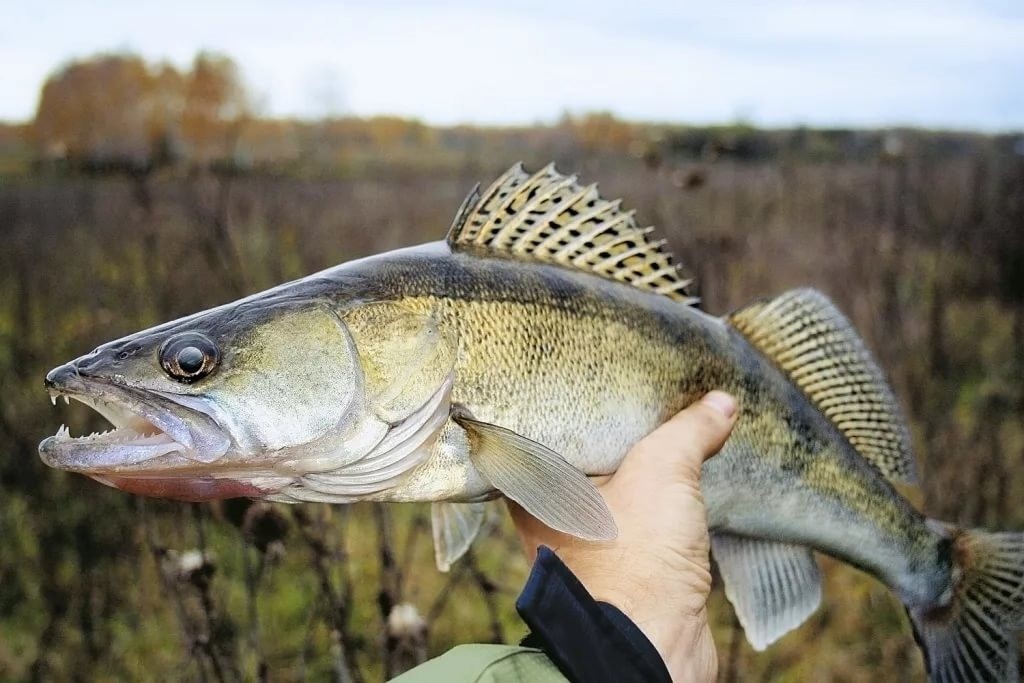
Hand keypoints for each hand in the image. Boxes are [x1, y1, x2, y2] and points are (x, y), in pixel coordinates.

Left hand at [508, 391, 737, 681]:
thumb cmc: (634, 561)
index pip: (548, 423)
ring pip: (618, 482)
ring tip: (679, 420)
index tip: (604, 370)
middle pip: (588, 450)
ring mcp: (588, 536)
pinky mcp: (624, 559)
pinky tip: (688, 470)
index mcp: (538, 484)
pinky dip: (663, 492)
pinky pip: (641, 511)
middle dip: (624, 425)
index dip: (577, 396)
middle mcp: (553, 509)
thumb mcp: (662, 471)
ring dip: (649, 460)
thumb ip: (688, 430)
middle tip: (653, 390)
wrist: (652, 644)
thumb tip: (719, 403)